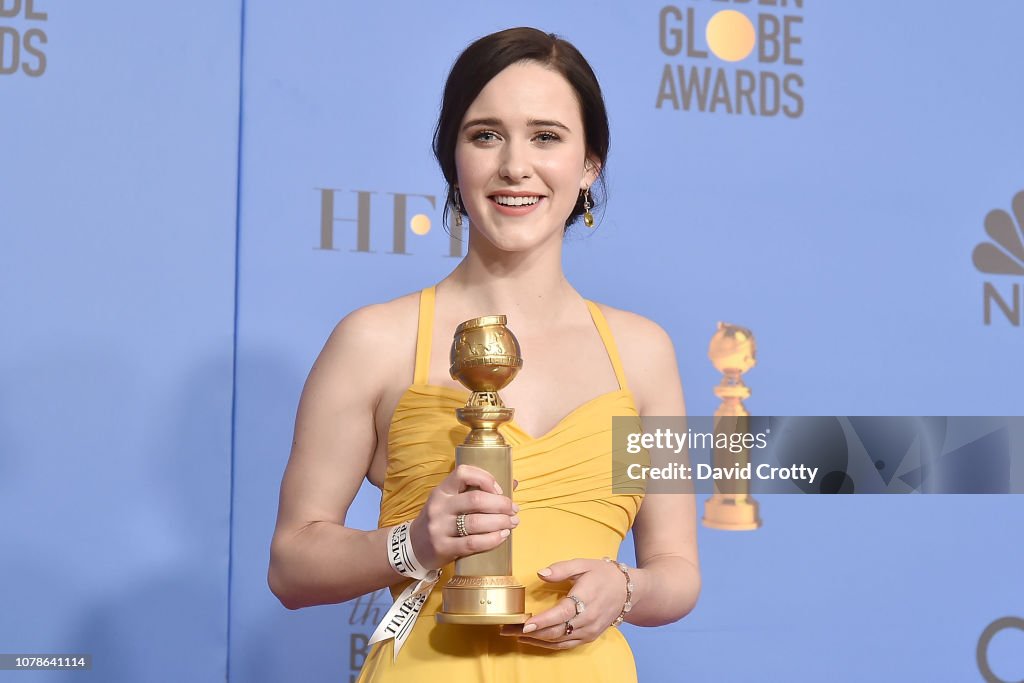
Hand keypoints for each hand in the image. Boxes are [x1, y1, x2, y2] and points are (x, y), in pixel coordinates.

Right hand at [408, 464, 518, 569]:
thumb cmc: (441, 520)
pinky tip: (502, 536)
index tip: (499, 490)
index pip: (463, 473)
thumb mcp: (451, 502)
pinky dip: (492, 540)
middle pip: (476, 499)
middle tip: (514, 510)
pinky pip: (472, 543)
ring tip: (512, 523)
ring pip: (476, 522)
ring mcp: (439, 527)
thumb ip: (477, 491)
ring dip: (500, 522)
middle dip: (501, 504)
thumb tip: (513, 483)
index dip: (485, 478)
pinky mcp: (443, 547)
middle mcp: (439, 506)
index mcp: (442, 490)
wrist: (414, 546)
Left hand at [502, 558, 627, 649]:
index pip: (561, 613)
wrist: (628, 591)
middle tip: (507, 629)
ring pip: (559, 641)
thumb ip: (561, 569)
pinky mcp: (589, 637)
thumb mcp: (583, 564)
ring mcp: (588, 631)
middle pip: (556, 631)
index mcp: (585, 599)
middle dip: (529, 632)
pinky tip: (533, 640)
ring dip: (535, 640)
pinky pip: (566, 645)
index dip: (542, 621)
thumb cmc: (603, 574)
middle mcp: (587, 619)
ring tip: (513, 634)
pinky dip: (548, 644)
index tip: (523, 624)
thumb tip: (541, 573)